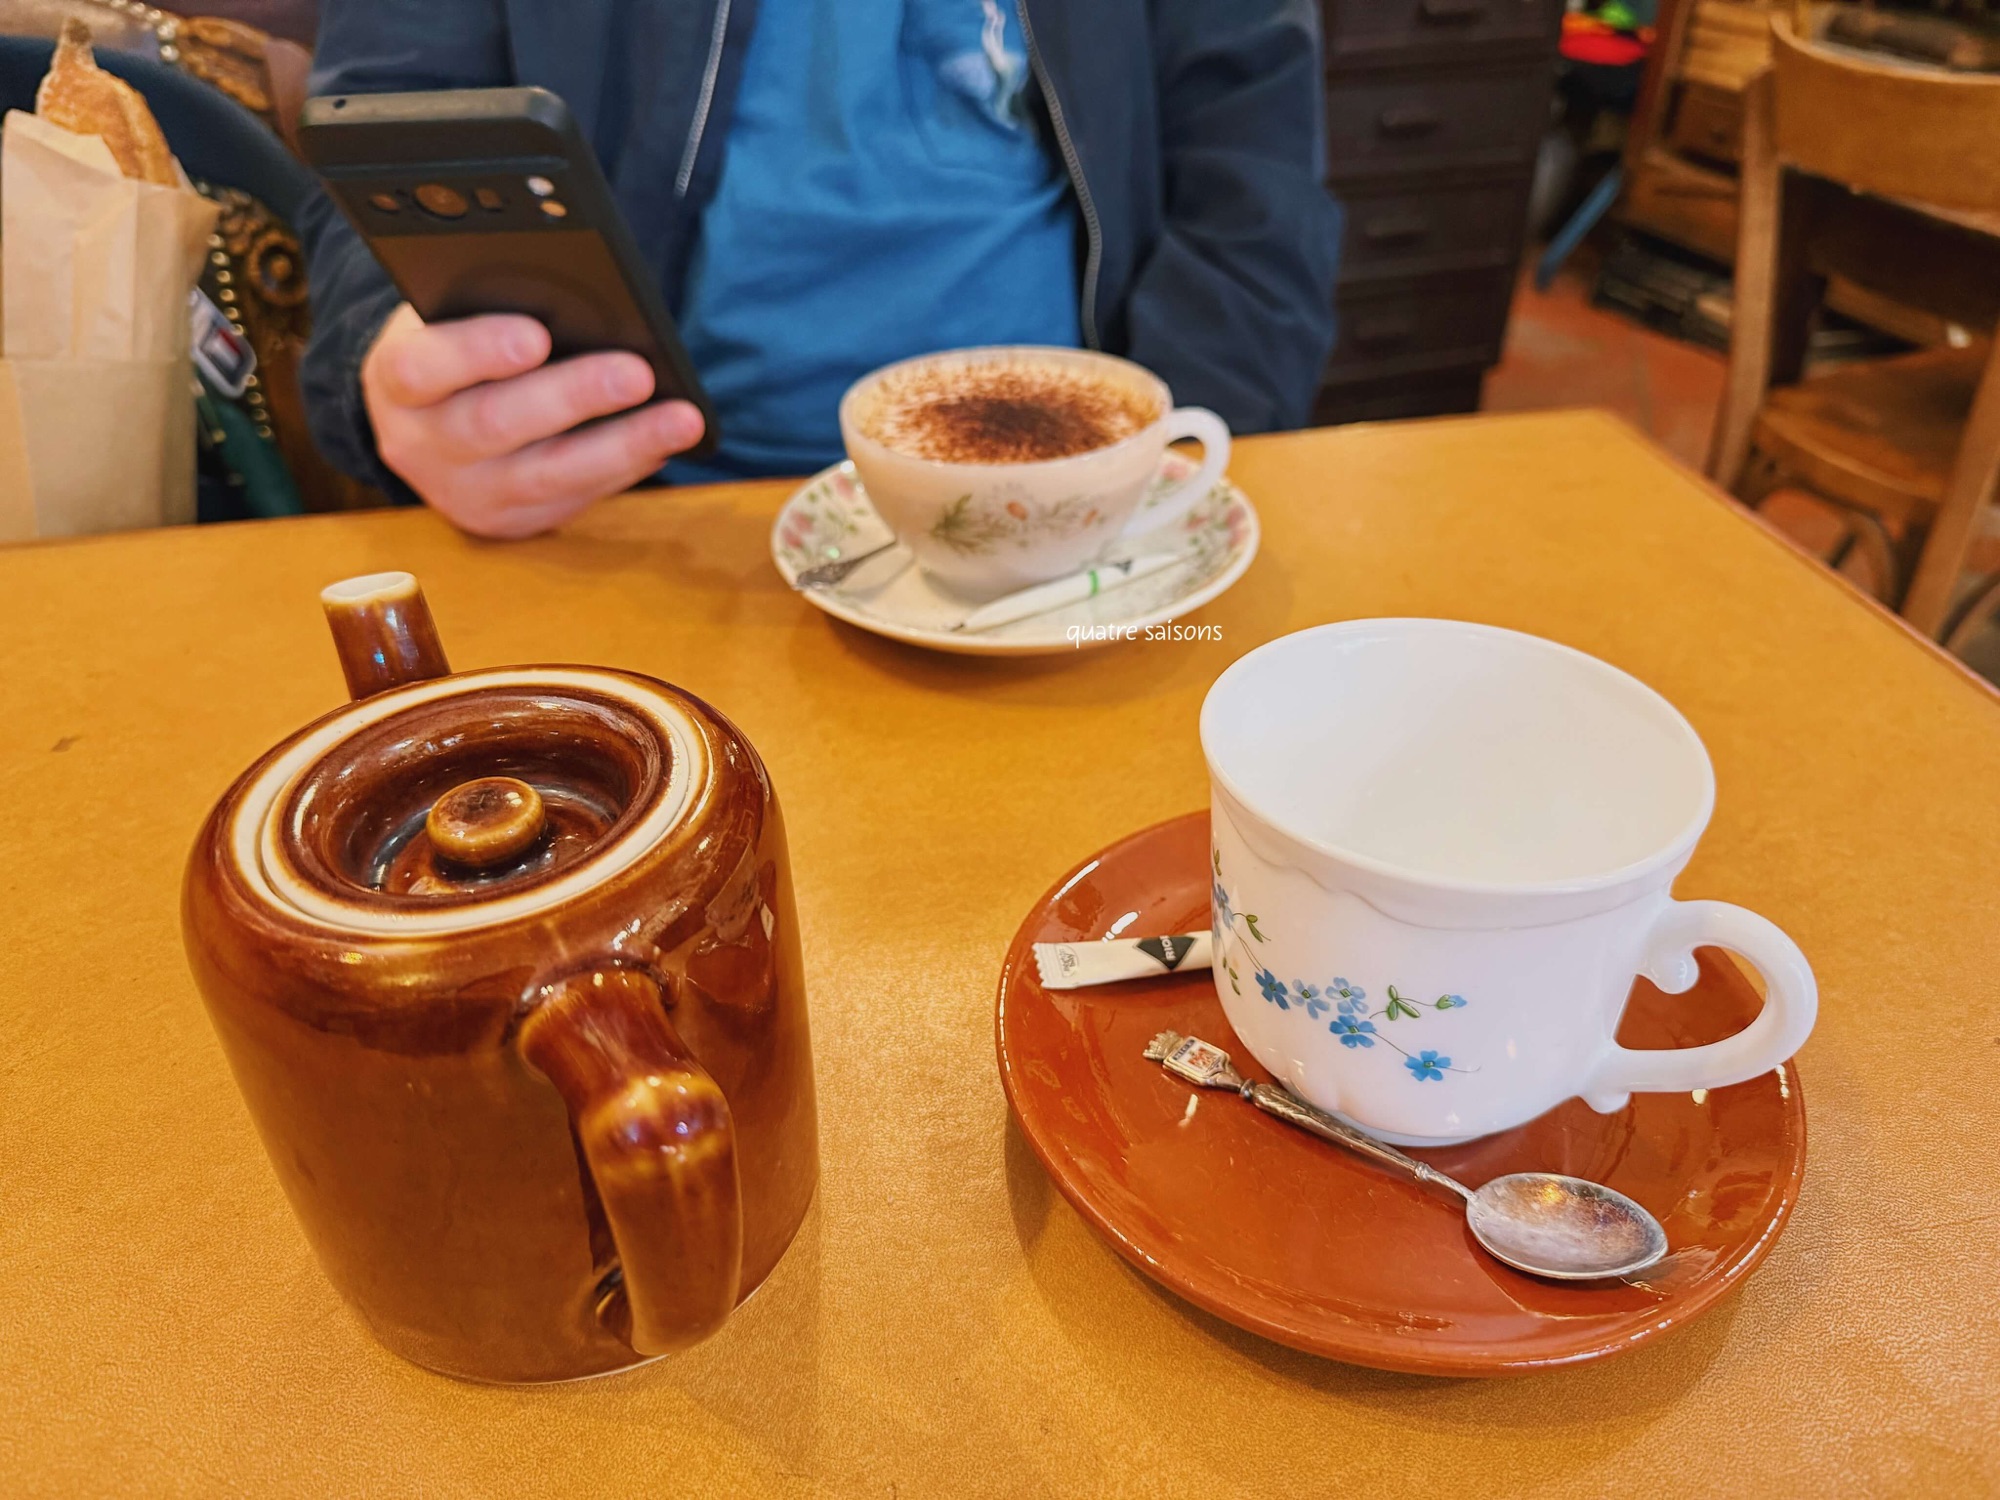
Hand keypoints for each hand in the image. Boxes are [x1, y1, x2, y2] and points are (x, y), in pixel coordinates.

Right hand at [360, 303, 705, 538]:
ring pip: (544, 476)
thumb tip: (588, 301)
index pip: (424, 366)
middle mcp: (420, 445)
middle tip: (636, 372)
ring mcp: (463, 493)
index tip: (535, 334)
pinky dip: (624, 470)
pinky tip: (665, 443)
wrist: (425, 422)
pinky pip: (571, 501)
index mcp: (396, 380)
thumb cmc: (455, 350)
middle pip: (494, 425)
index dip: (478, 351)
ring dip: (622, 446)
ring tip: (682, 418)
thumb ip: (493, 308)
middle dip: (572, 397)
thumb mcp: (450, 318)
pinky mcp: (505, 525)